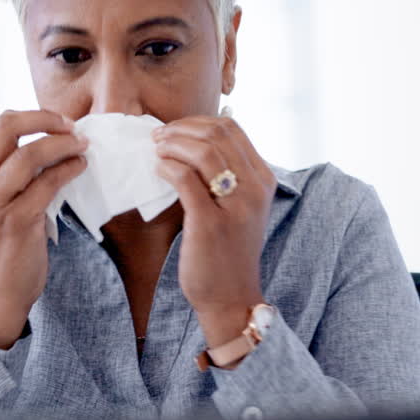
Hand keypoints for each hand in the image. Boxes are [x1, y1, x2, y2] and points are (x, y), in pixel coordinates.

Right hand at [0, 110, 87, 348]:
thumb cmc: (4, 240)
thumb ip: (11, 168)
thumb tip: (52, 134)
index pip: (1, 123)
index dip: (36, 116)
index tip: (62, 123)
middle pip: (8, 127)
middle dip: (46, 119)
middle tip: (73, 127)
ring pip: (29, 155)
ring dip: (63, 145)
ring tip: (83, 147)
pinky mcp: (16, 222)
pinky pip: (47, 184)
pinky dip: (68, 170)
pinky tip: (80, 168)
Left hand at [152, 115, 275, 347]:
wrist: (232, 297)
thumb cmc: (229, 250)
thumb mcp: (240, 207)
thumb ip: (228, 175)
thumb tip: (193, 140)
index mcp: (263, 179)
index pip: (232, 129)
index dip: (197, 122)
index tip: (174, 130)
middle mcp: (255, 188)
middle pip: (217, 134)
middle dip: (181, 128)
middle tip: (158, 137)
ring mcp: (236, 206)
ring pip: (203, 151)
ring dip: (172, 144)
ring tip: (156, 150)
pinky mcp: (211, 223)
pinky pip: (185, 179)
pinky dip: (167, 167)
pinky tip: (157, 170)